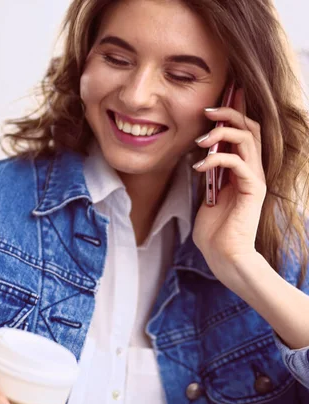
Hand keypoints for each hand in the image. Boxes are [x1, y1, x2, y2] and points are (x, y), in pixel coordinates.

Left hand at [191, 88, 266, 275]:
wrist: (223, 254)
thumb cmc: (213, 229)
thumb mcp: (206, 194)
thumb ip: (208, 173)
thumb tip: (198, 154)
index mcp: (242, 168)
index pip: (243, 132)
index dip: (234, 112)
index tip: (217, 97)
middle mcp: (252, 169)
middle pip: (250, 127)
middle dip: (230, 113)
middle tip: (208, 110)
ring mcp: (255, 178)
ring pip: (248, 139)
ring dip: (223, 133)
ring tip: (201, 139)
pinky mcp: (253, 189)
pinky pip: (238, 163)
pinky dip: (216, 159)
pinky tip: (198, 166)